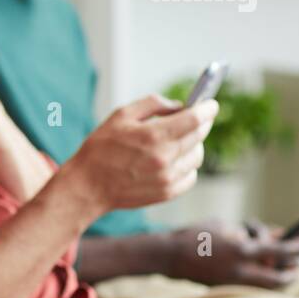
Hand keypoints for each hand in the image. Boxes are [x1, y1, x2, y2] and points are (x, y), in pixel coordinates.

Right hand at [59, 93, 217, 216]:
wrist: (87, 186)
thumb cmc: (100, 148)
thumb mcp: (121, 115)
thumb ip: (152, 104)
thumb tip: (178, 106)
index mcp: (153, 135)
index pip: (195, 119)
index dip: (207, 109)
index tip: (211, 104)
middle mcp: (164, 158)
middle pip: (199, 135)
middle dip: (201, 123)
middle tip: (196, 118)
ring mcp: (167, 177)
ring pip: (197, 156)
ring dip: (194, 145)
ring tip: (180, 141)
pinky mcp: (167, 192)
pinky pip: (191, 176)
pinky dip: (188, 165)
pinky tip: (174, 160)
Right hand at [166, 219, 298, 288]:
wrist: (168, 255)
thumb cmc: (197, 235)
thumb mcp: (226, 227)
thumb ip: (251, 234)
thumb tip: (275, 236)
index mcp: (243, 250)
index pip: (281, 251)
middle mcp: (241, 270)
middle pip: (278, 278)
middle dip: (291, 271)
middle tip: (298, 264)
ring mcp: (232, 283)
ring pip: (266, 286)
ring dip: (276, 276)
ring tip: (281, 267)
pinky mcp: (224, 289)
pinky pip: (250, 286)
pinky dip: (258, 278)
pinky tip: (258, 270)